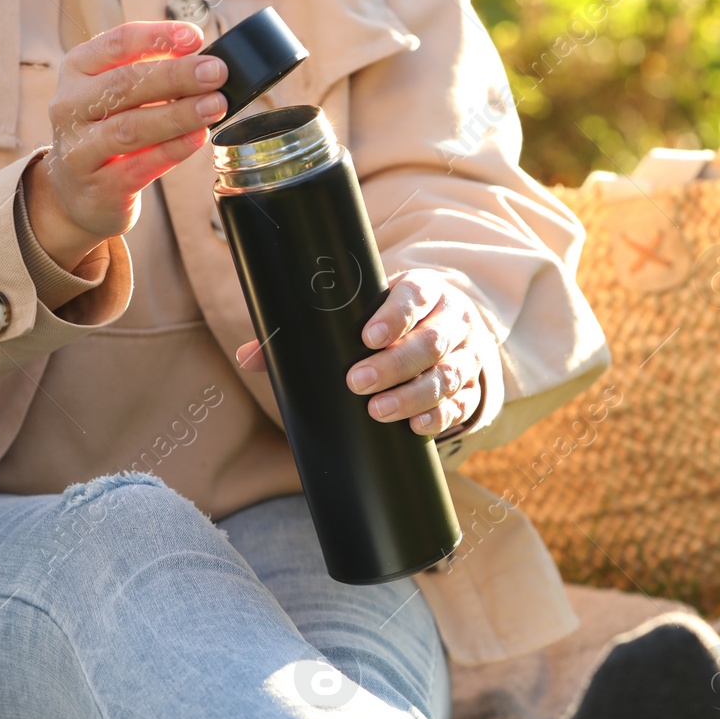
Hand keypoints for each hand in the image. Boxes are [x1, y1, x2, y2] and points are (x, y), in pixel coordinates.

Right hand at [23, 21, 227, 270]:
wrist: (76, 192)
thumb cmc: (106, 130)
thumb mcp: (116, 93)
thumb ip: (150, 72)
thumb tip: (200, 57)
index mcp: (77, 69)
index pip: (116, 43)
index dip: (158, 37)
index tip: (195, 36)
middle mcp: (70, 105)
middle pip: (125, 83)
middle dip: (177, 75)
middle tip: (216, 72)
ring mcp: (79, 146)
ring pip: (131, 126)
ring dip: (179, 114)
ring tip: (216, 105)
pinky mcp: (98, 184)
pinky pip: (140, 165)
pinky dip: (172, 149)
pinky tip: (198, 137)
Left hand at [235, 269, 487, 435]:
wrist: (445, 334)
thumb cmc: (387, 324)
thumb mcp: (359, 316)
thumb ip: (306, 333)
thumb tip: (248, 358)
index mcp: (424, 291)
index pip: (415, 295)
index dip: (395, 315)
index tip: (367, 336)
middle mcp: (451, 320)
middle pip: (432, 341)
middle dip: (394, 364)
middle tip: (357, 382)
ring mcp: (465, 356)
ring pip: (447, 375)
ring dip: (413, 395)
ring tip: (378, 411)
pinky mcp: (471, 388)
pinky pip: (461, 404)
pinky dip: (439, 417)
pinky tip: (416, 427)